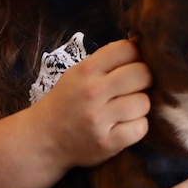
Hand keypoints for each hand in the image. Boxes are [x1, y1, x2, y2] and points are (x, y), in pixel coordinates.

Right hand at [35, 39, 150, 168]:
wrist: (43, 138)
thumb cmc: (66, 102)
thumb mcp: (78, 73)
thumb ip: (107, 60)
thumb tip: (141, 44)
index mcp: (86, 70)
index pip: (127, 49)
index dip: (136, 55)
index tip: (133, 64)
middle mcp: (93, 92)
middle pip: (142, 74)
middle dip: (144, 80)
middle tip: (134, 88)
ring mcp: (100, 119)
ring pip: (144, 103)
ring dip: (140, 106)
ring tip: (126, 109)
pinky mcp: (107, 143)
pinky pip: (141, 128)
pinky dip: (137, 127)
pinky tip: (124, 126)